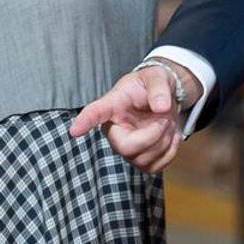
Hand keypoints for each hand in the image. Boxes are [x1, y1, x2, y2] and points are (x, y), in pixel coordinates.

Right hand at [69, 63, 197, 172]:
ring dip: (164, 142)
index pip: (94, 113)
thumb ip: (158, 88)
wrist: (165, 101)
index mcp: (112, 105)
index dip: (84, 122)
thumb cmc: (152, 86)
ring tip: (168, 123)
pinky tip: (169, 136)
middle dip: (153, 136)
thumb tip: (161, 108)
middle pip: (126, 147)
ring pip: (142, 159)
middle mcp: (114, 130)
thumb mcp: (157, 77)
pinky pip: (155, 166)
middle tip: (166, 119)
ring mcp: (126, 147)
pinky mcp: (140, 160)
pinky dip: (170, 151)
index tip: (74, 131)